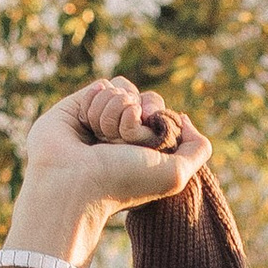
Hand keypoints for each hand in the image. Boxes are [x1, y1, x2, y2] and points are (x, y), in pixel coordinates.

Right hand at [2, 75, 210, 267]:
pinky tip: (85, 123)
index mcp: (147, 150)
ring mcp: (105, 120)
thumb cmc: (121, 182)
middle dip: (133, 115)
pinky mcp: (81, 106)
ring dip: (113, 111)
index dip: (156, 118)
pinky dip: (96, 102)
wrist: (70, 182)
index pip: (164, 114)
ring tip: (97, 138)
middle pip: (146, 99)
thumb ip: (197, 148)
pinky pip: (103, 85)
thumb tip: (183, 117)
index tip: (142, 139)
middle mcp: (126, 135)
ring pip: (124, 90)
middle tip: (117, 142)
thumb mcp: (174, 175)